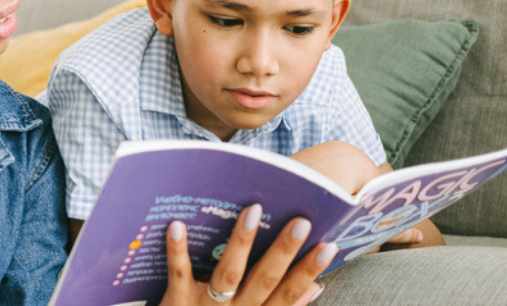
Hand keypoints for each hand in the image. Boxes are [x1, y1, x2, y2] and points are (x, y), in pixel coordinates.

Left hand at [158, 204, 335, 305]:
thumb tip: (316, 287)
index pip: (288, 294)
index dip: (308, 272)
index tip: (329, 246)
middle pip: (264, 280)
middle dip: (283, 251)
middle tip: (301, 221)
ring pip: (228, 273)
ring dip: (241, 241)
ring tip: (253, 210)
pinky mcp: (177, 302)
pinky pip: (179, 273)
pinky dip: (178, 250)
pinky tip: (178, 225)